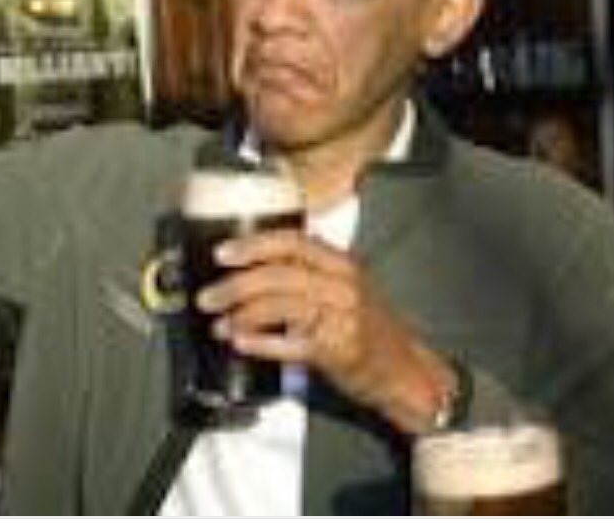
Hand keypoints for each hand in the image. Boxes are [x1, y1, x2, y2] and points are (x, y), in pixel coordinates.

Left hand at [198, 230, 452, 432]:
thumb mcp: (342, 288)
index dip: (254, 245)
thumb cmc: (367, 327)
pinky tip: (241, 343)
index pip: (292, 242)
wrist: (406, 370)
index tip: (221, 253)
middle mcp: (342, 284)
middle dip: (235, 285)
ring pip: (281, 305)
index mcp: (340, 263)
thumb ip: (304, 274)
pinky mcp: (340, 350)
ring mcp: (343, 316)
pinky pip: (291, 343)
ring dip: (242, 315)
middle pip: (279, 274)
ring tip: (219, 325)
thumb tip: (248, 270)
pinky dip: (261, 343)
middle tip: (207, 297)